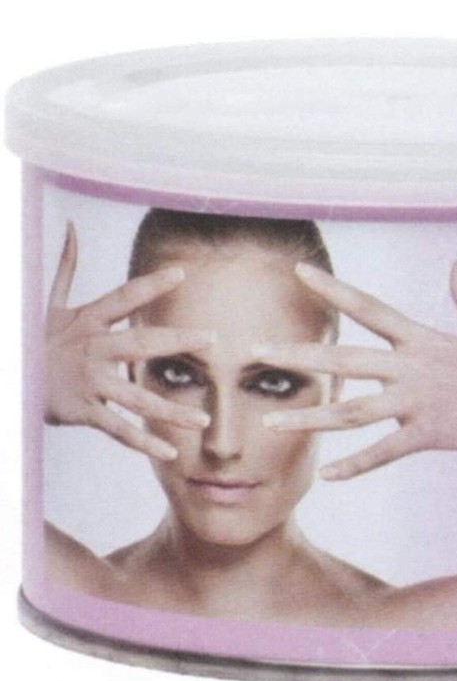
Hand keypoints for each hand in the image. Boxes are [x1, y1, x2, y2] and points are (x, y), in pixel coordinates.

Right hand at [45, 222, 216, 459]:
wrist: (10, 380)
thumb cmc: (35, 341)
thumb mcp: (49, 304)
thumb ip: (65, 267)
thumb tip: (69, 227)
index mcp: (88, 321)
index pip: (124, 297)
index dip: (151, 284)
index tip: (182, 273)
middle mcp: (92, 350)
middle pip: (140, 344)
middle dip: (177, 341)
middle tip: (213, 340)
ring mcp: (89, 383)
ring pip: (136, 397)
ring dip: (172, 410)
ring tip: (205, 419)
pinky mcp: (83, 411)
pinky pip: (118, 429)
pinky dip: (144, 442)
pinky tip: (171, 452)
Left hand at [253, 260, 456, 479]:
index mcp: (422, 338)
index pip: (369, 307)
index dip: (333, 289)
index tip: (297, 273)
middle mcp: (414, 367)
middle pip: (347, 360)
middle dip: (301, 356)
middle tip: (257, 352)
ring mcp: (420, 402)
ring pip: (355, 411)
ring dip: (312, 416)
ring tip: (272, 422)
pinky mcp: (431, 434)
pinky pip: (386, 452)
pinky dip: (357, 465)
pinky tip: (328, 476)